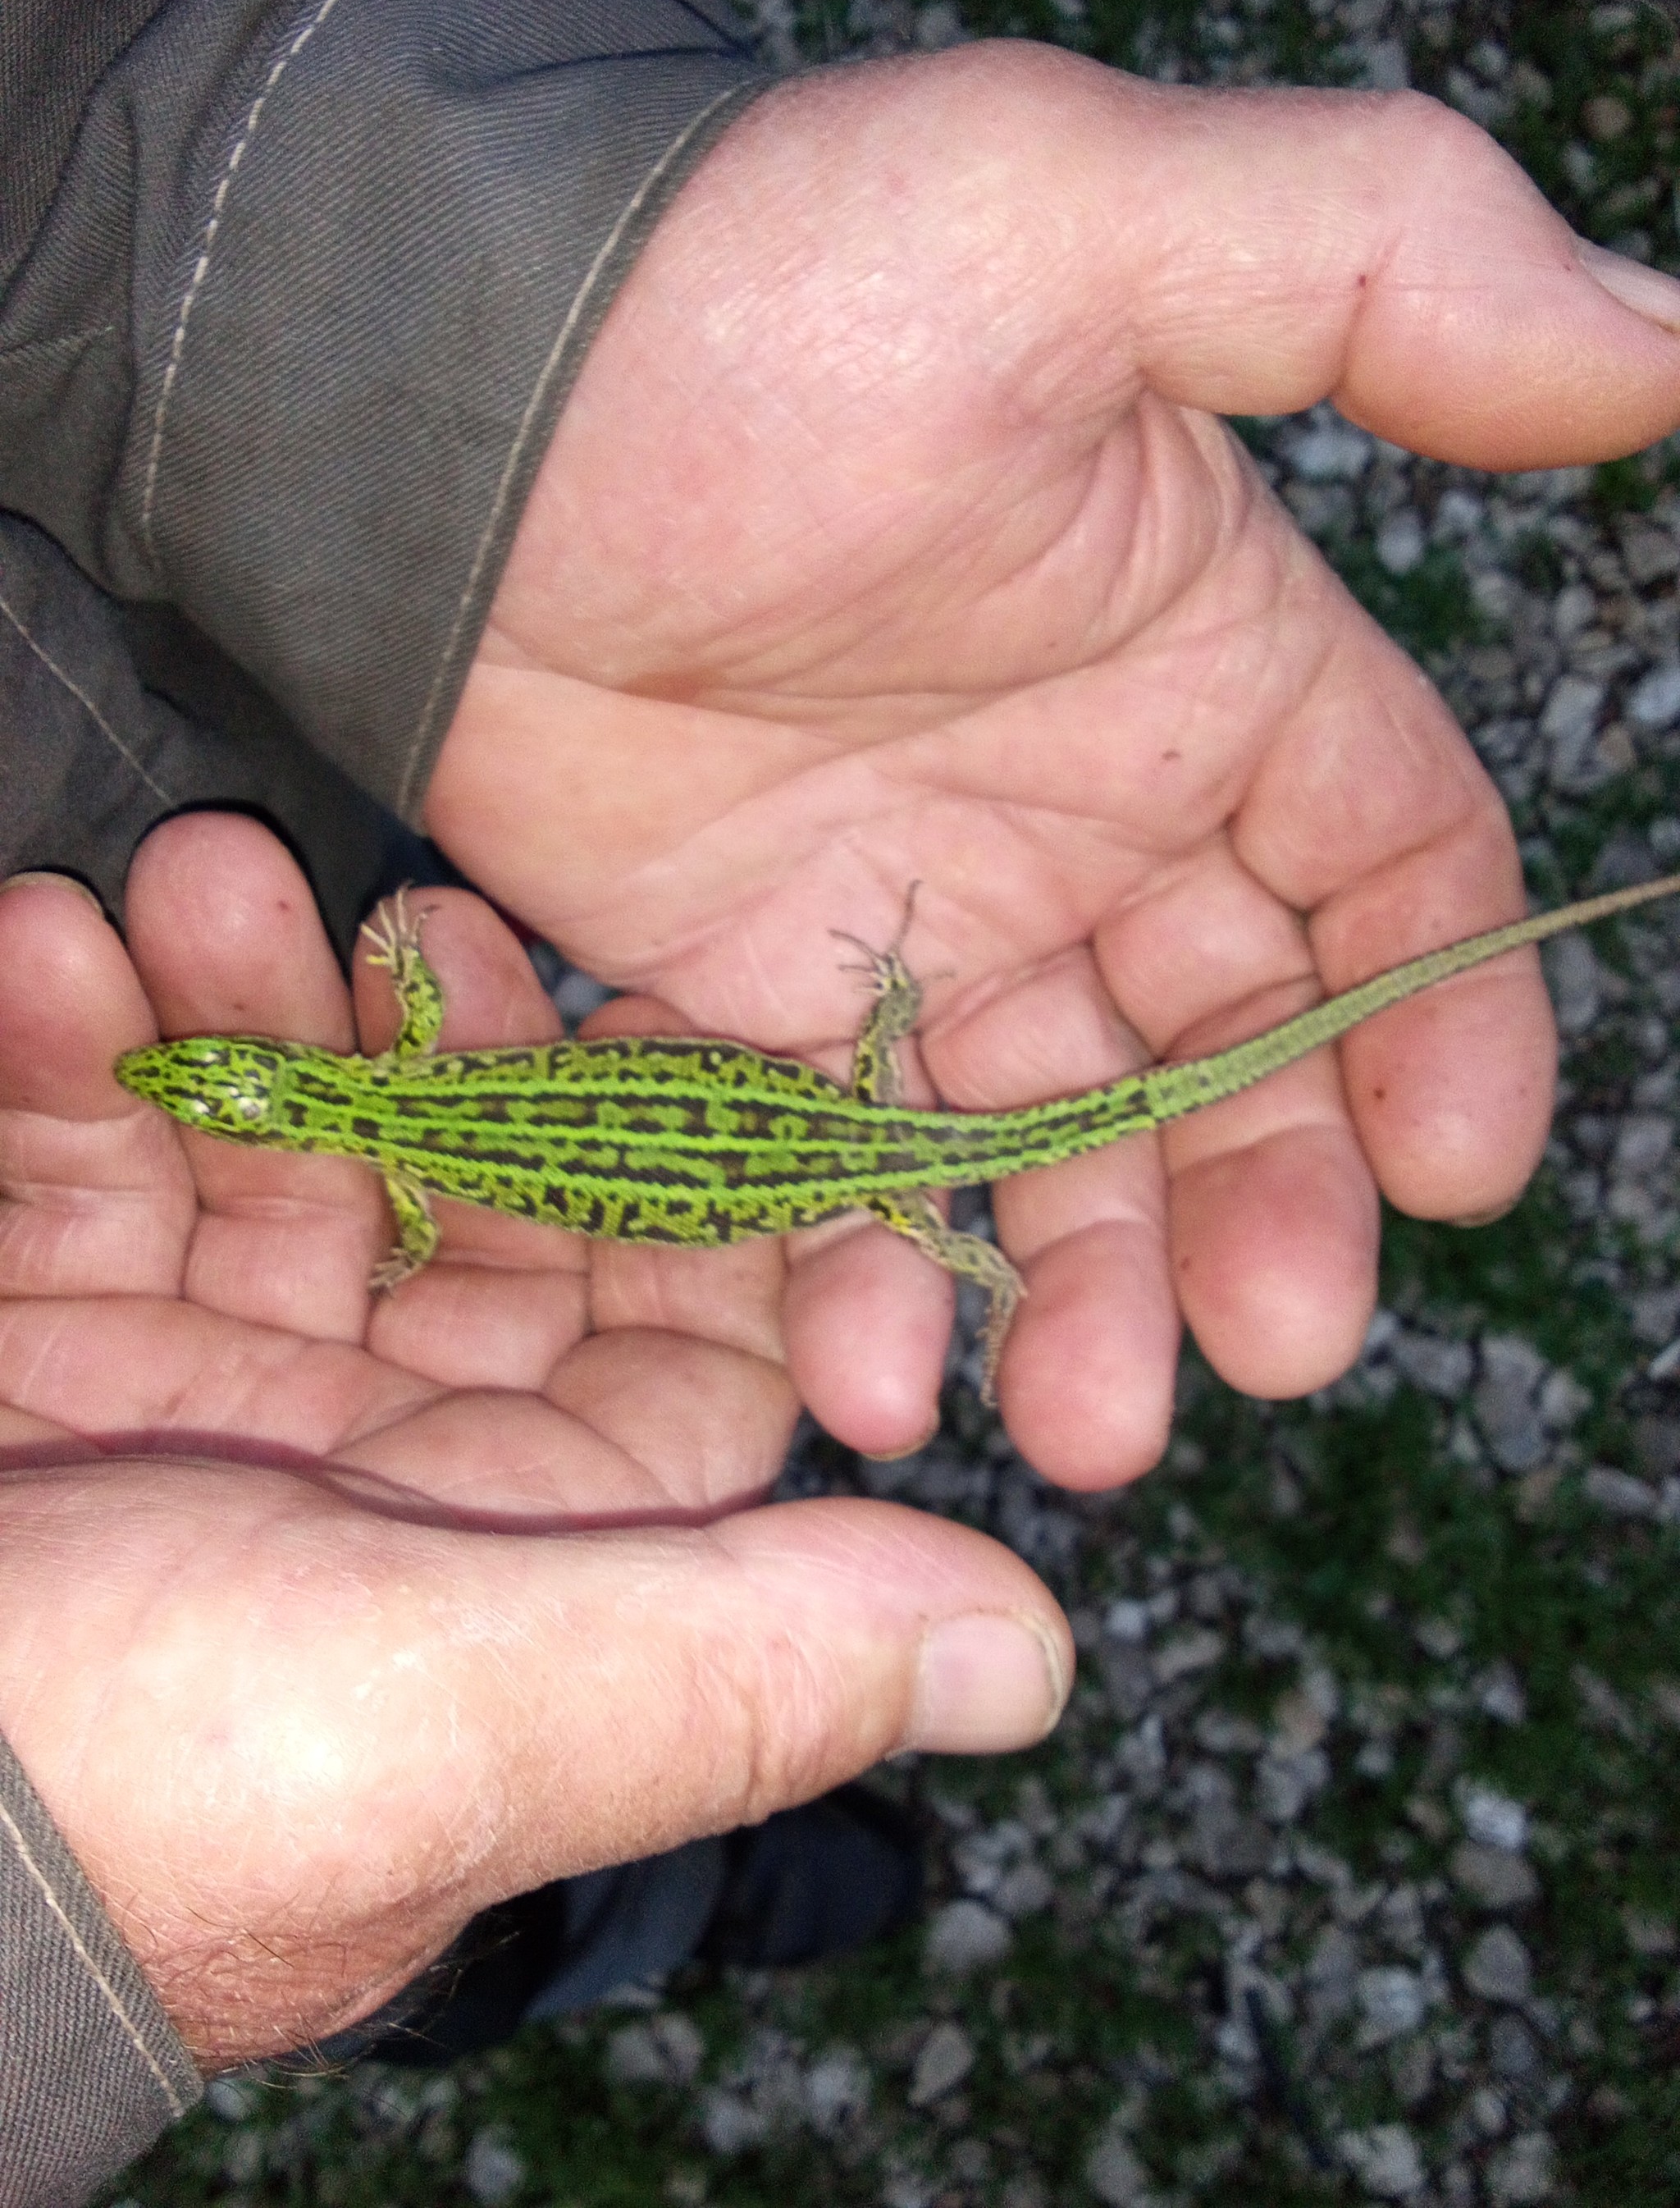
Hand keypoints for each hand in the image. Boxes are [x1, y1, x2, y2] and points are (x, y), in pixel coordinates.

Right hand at [0, 820, 1070, 2067]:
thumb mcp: (450, 1720)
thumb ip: (741, 1664)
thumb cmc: (119, 1785)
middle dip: (432, 1047)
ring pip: (265, 1152)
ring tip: (190, 884)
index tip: (649, 1022)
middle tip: (392, 908)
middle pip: (457, 1209)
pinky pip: (74, 1161)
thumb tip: (1037, 1657)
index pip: (668, 1340)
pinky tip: (38, 948)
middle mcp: (356, 1486)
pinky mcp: (22, 1345)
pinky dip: (61, 1046)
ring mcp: (177, 1405)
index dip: (680, 1172)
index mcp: (497, 1569)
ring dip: (236, 1004)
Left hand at [428, 49, 1679, 1481]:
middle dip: (1268, 1209)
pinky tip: (866, 1368)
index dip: (1442, 1023)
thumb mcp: (1071, 220)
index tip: (1452, 1172)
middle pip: (1235, 1059)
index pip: (1388, 873)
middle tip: (1270, 1350)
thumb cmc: (750, 299)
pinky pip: (837, 1164)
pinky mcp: (747, 993)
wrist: (435, 400)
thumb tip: (1655, 345)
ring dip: (1081, 1291)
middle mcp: (1084, 814)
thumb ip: (1375, 271)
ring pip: (1050, 1150)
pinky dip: (858, 1268)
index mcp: (1206, 665)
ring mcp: (916, 918)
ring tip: (1078, 1422)